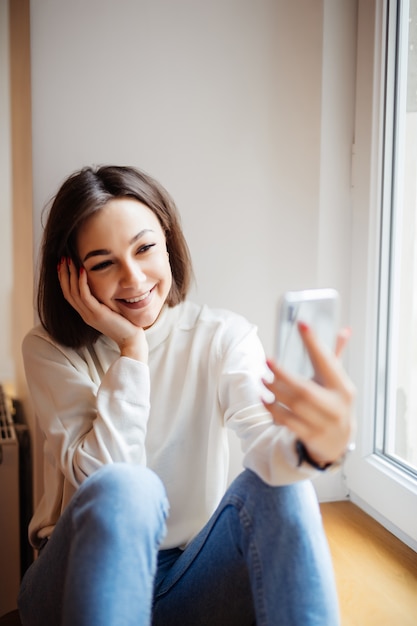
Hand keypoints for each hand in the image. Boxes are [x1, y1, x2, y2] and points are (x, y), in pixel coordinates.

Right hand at [58, 258, 147, 361]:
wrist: (131, 340)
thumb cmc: (125, 324)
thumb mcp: (110, 310)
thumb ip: (103, 300)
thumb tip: (104, 285)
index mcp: (86, 313)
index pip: (69, 295)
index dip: (64, 280)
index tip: (63, 265)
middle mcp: (85, 314)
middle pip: (67, 292)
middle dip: (64, 274)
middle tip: (62, 259)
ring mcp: (89, 315)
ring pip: (73, 293)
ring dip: (70, 275)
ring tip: (69, 260)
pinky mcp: (97, 314)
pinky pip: (85, 296)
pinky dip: (82, 282)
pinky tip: (82, 270)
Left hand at [262, 322, 355, 464]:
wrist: (339, 441)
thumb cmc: (335, 402)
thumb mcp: (337, 380)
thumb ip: (336, 355)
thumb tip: (345, 330)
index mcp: (343, 387)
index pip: (328, 361)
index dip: (314, 343)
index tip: (302, 324)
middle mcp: (336, 405)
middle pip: (305, 389)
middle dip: (283, 375)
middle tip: (267, 361)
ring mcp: (324, 423)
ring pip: (294, 405)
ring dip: (275, 391)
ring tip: (262, 379)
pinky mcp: (310, 435)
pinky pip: (287, 421)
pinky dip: (273, 409)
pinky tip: (263, 398)